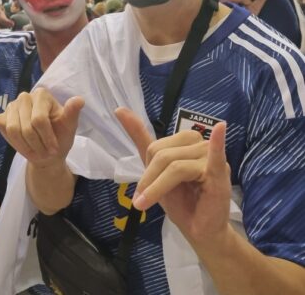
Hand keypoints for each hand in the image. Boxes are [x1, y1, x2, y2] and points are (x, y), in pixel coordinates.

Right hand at [0, 89, 83, 167]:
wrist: (49, 152)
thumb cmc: (61, 137)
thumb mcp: (69, 127)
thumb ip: (72, 113)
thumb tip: (79, 100)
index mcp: (42, 95)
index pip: (38, 119)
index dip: (46, 137)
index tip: (54, 148)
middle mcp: (25, 97)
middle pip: (24, 125)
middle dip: (34, 143)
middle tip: (43, 152)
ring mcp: (12, 108)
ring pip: (12, 129)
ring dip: (22, 144)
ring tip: (32, 150)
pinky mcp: (2, 119)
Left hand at [115, 108, 231, 247]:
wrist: (198, 230)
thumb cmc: (180, 200)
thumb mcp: (156, 169)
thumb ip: (141, 139)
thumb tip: (119, 109)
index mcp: (186, 142)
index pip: (157, 147)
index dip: (148, 169)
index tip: (144, 190)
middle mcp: (200, 146)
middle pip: (164, 155)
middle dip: (150, 179)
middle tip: (143, 200)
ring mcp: (211, 160)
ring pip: (175, 166)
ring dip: (158, 187)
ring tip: (149, 203)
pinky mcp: (220, 175)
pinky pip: (215, 157)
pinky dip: (217, 142)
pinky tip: (219, 128)